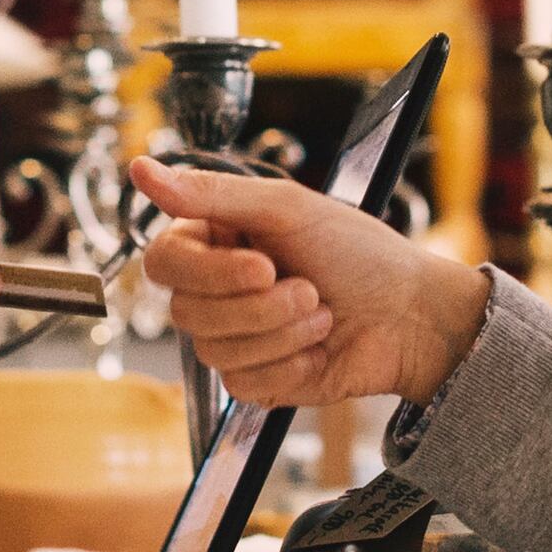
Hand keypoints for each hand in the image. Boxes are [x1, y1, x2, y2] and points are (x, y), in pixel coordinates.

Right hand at [129, 157, 489, 408]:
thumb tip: (141, 168)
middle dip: (259, 305)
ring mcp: (236, 337)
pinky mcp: (256, 379)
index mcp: (217, 241)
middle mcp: (219, 289)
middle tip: (309, 288)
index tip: (263, 263)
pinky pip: (241, 382)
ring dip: (281, 333)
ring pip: (214, 351)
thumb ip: (210, 192)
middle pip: (186, 312)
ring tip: (321, 313)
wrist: (411, 316)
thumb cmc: (359, 253)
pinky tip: (317, 349)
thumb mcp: (286, 208)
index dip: (210, 271)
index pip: (164, 261)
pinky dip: (289, 364)